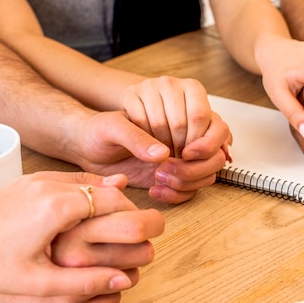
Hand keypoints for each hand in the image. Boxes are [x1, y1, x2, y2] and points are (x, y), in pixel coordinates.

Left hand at [0, 171, 164, 296]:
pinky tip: (90, 205)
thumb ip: (85, 282)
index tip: (144, 229)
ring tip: (115, 219)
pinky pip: (67, 179)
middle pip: (102, 188)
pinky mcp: (27, 180)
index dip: (132, 214)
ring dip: (104, 197)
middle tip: (136, 226)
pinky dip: (84, 190)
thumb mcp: (39, 283)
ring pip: (86, 181)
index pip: (111, 200)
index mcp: (55, 207)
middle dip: (123, 206)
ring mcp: (36, 179)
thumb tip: (123, 281)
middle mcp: (48, 185)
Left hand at [70, 110, 230, 203]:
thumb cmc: (99, 130)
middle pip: (215, 154)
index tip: (181, 151)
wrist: (88, 148)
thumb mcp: (111, 128)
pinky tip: (154, 190)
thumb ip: (136, 137)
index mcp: (176, 107)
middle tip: (165, 168)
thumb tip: (162, 154)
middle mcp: (185, 133)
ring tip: (157, 178)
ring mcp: (182, 157)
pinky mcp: (174, 176)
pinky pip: (192, 191)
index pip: (207, 123)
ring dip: (186, 181)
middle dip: (193, 166)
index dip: (199, 141)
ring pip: (208, 174)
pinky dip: (177, 194)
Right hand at [120, 76, 213, 157]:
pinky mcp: (130, 94)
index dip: (198, 141)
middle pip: (180, 124)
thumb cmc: (176, 121)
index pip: (200, 116)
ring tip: (166, 155)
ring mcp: (149, 86)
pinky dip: (145, 141)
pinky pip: (140, 124)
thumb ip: (215, 139)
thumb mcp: (199, 127)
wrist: (143, 110)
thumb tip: (228, 154)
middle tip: (180, 160)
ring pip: (159, 126)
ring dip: (163, 148)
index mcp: (193, 88)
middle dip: (181, 148)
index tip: (192, 156)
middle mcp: (171, 83)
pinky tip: (150, 146)